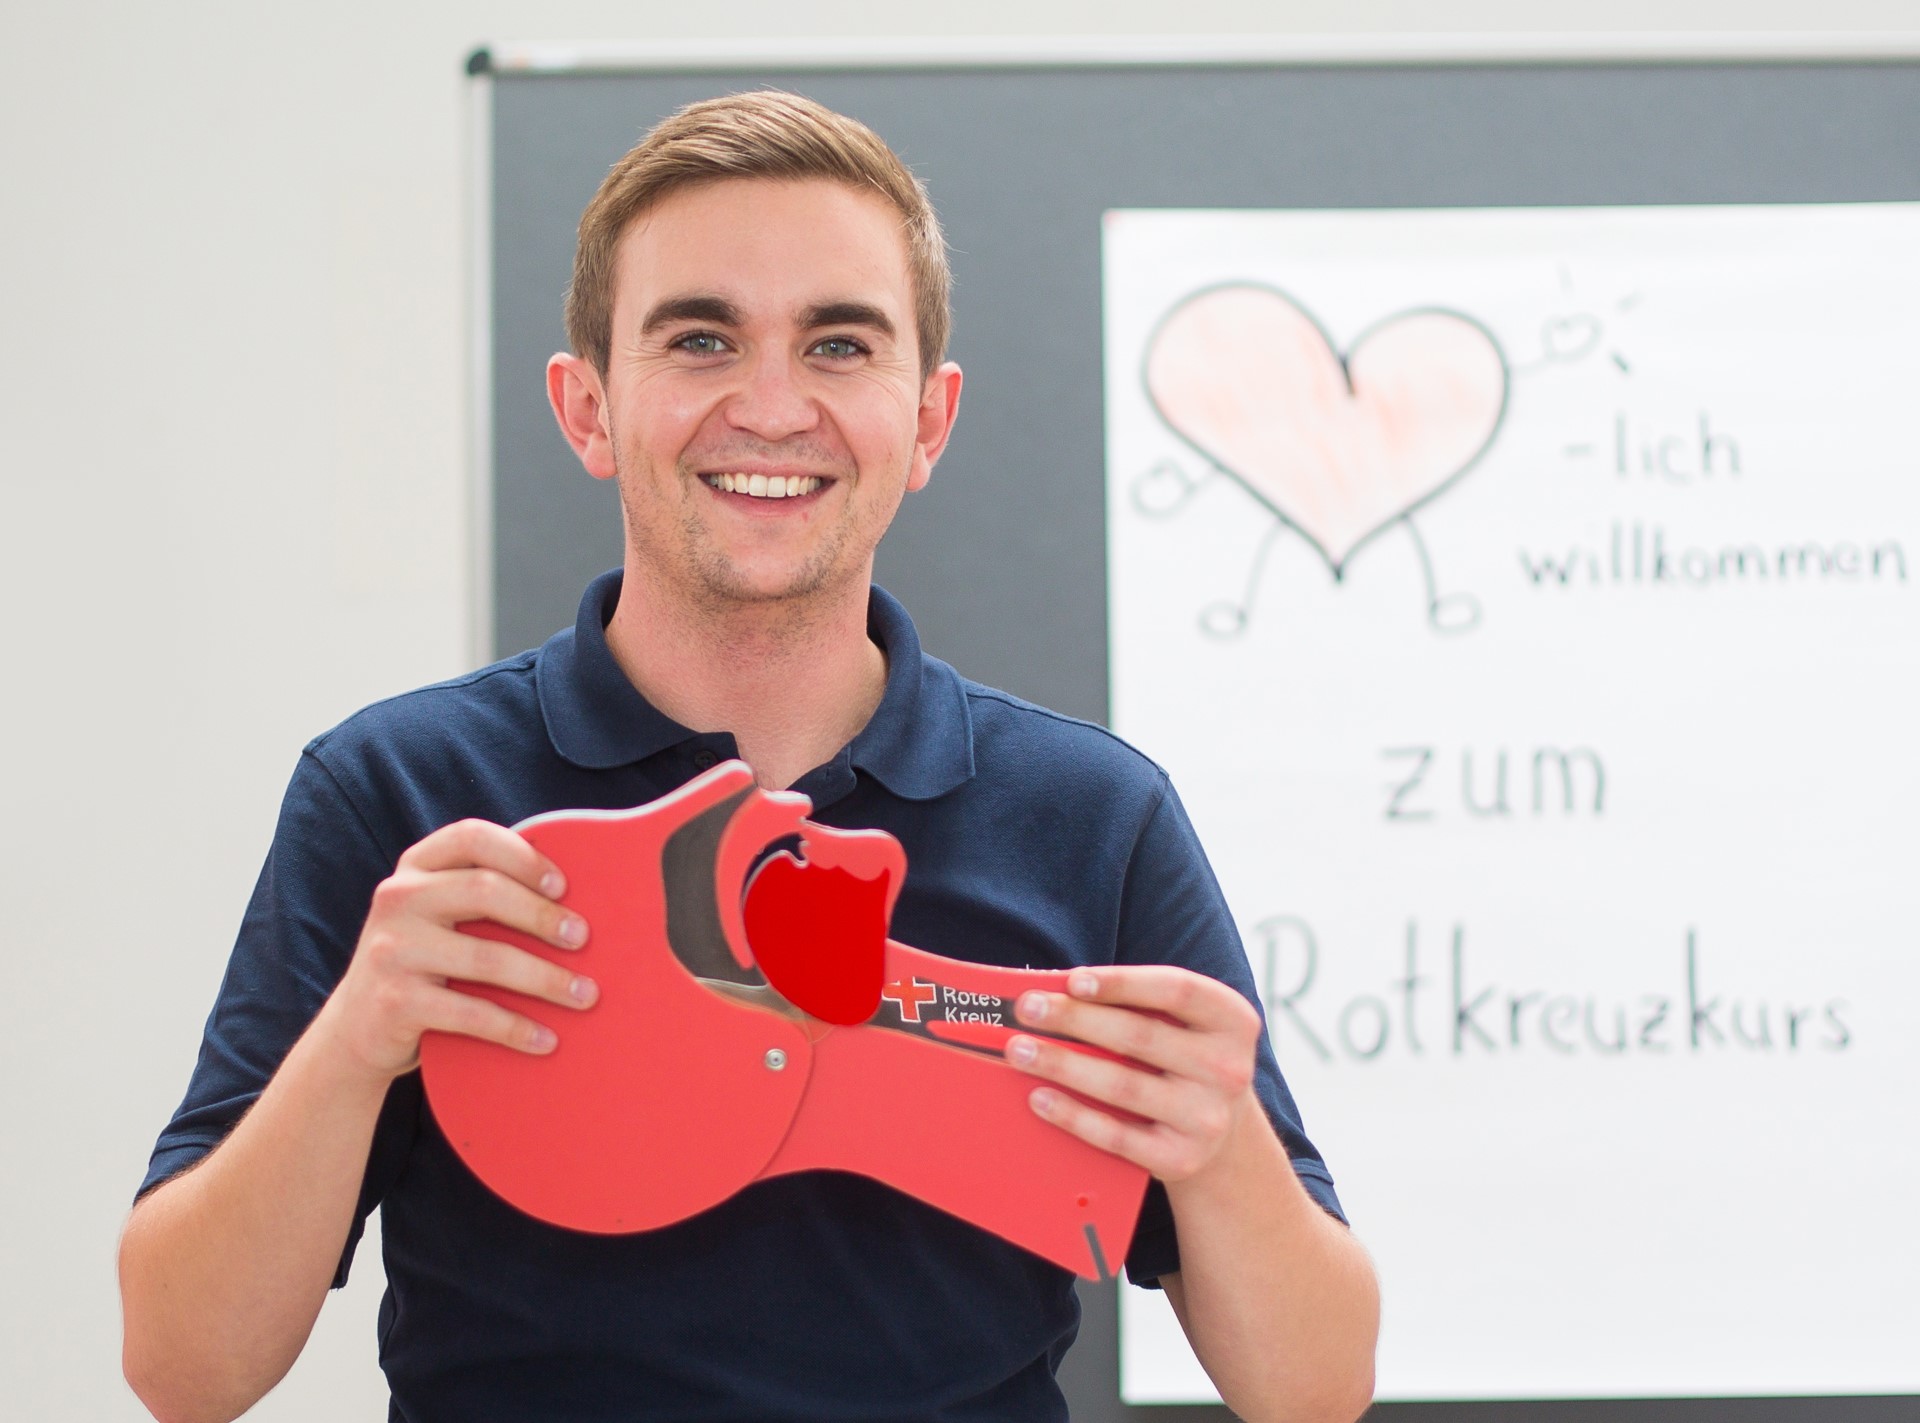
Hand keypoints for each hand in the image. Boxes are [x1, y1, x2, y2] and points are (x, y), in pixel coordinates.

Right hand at [314, 819, 597, 1082]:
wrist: (357, 1030)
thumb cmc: (424, 963)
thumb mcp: (438, 915)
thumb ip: (482, 893)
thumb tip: (574, 897)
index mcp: (416, 868)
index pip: (471, 838)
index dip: (522, 855)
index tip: (563, 885)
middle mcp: (398, 898)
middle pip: (484, 891)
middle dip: (542, 915)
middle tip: (582, 939)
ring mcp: (392, 950)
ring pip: (486, 958)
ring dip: (545, 979)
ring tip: (584, 995)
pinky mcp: (394, 1002)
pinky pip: (470, 1013)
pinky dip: (515, 1027)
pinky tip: (545, 1040)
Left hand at [1005, 966, 1262, 1182]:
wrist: (1222, 1138)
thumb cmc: (1183, 1061)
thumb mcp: (1184, 1025)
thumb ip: (1138, 1003)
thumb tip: (1056, 992)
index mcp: (1232, 1020)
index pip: (1176, 990)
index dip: (1122, 983)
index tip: (1073, 980)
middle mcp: (1228, 1069)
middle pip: (1139, 1036)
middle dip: (1075, 1019)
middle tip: (1027, 1009)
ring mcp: (1207, 1118)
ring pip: (1121, 1085)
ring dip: (1062, 1064)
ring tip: (1019, 1050)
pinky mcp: (1181, 1158)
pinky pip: (1116, 1136)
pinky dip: (1073, 1115)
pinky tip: (1040, 1097)